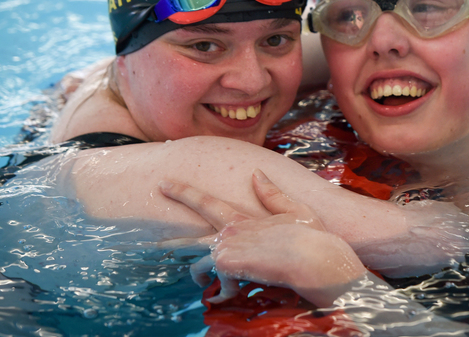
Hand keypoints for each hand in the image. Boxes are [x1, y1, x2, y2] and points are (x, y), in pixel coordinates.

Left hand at [160, 169, 366, 306]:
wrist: (314, 258)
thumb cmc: (311, 236)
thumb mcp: (295, 210)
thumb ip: (272, 194)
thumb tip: (256, 173)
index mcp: (242, 218)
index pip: (206, 202)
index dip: (183, 192)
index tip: (163, 184)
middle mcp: (229, 232)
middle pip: (190, 239)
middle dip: (171, 243)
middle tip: (154, 245)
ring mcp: (226, 250)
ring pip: (201, 266)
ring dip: (203, 277)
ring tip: (207, 284)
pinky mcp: (228, 267)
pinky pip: (221, 286)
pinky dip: (228, 293)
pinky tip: (236, 296)